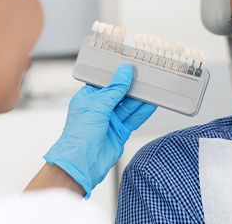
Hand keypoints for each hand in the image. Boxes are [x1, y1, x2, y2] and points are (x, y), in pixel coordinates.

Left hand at [44, 64, 156, 197]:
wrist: (81, 163)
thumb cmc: (79, 135)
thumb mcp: (98, 105)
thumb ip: (115, 89)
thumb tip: (124, 72)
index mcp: (88, 98)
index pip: (106, 82)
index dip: (118, 75)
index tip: (131, 67)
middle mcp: (99, 109)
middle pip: (120, 94)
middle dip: (132, 87)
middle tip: (145, 77)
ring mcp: (110, 121)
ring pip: (129, 106)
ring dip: (140, 99)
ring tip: (152, 89)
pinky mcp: (120, 132)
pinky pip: (134, 119)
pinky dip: (143, 112)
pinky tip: (151, 104)